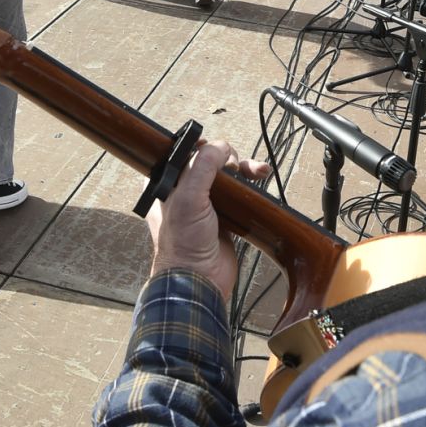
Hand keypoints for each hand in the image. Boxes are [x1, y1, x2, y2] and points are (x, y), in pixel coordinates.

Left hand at [146, 139, 273, 299]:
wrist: (200, 280)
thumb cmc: (183, 243)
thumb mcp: (188, 197)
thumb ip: (202, 166)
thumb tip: (221, 147)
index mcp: (165, 182)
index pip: (184, 150)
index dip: (203, 146)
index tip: (217, 152)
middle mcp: (182, 189)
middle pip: (209, 160)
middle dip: (228, 158)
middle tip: (235, 167)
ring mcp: (204, 202)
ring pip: (226, 174)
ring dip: (243, 168)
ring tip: (257, 170)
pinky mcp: (222, 214)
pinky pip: (237, 192)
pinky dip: (249, 183)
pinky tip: (260, 177)